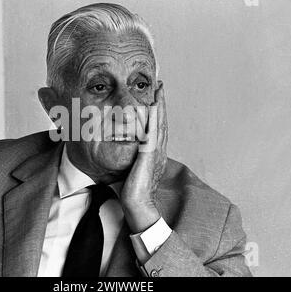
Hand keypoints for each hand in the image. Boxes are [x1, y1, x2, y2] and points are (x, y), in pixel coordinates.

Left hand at [120, 80, 167, 232]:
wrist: (138, 204)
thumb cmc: (133, 190)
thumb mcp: (135, 170)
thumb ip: (134, 158)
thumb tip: (129, 149)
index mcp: (155, 153)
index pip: (158, 128)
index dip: (158, 111)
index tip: (156, 96)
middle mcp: (159, 150)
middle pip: (162, 121)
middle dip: (161, 103)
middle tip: (160, 86)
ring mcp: (156, 152)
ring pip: (159, 124)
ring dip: (159, 105)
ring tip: (158, 90)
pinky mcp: (149, 155)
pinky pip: (152, 132)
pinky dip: (153, 118)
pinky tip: (151, 106)